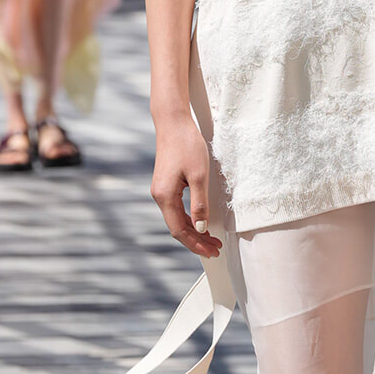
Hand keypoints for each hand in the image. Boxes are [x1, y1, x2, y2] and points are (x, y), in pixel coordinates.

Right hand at [150, 112, 222, 257]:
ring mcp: (161, 190)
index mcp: (165, 196)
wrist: (173, 122)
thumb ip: (200, 204)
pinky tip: (201, 222)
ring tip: (212, 239)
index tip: (212, 251)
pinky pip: (176, 209)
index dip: (196, 244)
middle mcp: (159, 196)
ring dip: (194, 231)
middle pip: (177, 228)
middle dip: (196, 241)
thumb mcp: (199, 176)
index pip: (180, 230)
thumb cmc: (187, 145)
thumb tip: (201, 227)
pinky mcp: (166, 184)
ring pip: (177, 219)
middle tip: (215, 248)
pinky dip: (189, 219)